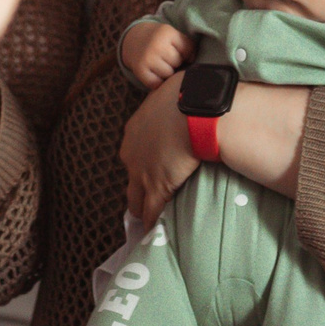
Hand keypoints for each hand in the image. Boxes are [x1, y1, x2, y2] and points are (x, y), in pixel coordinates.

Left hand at [118, 70, 199, 224]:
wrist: (194, 109)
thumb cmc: (187, 94)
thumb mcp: (169, 95)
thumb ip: (169, 104)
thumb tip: (181, 98)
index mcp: (134, 132)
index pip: (134, 155)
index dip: (144, 165)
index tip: (153, 170)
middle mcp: (131, 155)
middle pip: (130, 181)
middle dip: (139, 191)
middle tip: (148, 200)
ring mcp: (142, 173)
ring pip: (136, 200)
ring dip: (143, 209)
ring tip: (150, 221)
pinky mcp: (157, 187)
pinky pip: (152, 211)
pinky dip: (154, 222)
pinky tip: (156, 230)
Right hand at [121, 21, 192, 89]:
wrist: (134, 39)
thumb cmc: (160, 40)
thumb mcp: (173, 35)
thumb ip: (187, 46)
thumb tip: (192, 64)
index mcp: (166, 32)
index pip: (188, 49)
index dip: (186, 53)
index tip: (178, 50)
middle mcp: (156, 44)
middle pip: (178, 62)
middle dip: (175, 62)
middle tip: (166, 57)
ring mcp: (147, 58)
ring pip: (168, 74)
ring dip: (167, 73)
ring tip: (160, 64)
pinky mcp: (139, 70)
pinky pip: (156, 84)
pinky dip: (157, 82)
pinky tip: (154, 72)